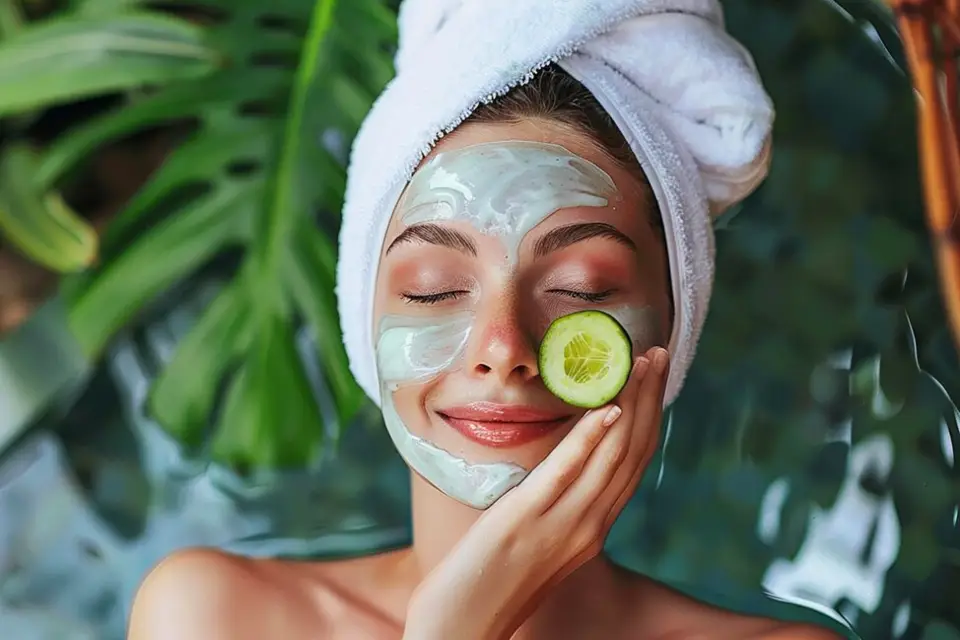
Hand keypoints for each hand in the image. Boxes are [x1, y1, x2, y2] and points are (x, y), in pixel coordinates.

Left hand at [403, 347, 669, 639]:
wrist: (463, 630)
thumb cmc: (491, 584)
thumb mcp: (536, 540)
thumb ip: (556, 504)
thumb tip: (562, 464)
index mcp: (591, 529)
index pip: (631, 464)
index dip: (648, 418)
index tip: (654, 378)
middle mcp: (586, 527)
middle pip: (630, 454)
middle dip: (648, 400)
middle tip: (659, 356)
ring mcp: (559, 526)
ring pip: (609, 458)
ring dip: (629, 405)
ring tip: (641, 364)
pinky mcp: (524, 522)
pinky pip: (564, 475)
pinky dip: (589, 439)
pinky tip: (606, 407)